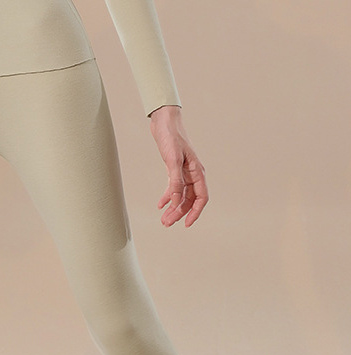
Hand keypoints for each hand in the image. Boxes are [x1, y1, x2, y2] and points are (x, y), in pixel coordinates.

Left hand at [148, 105, 208, 227]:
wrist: (164, 121)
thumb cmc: (171, 137)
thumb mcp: (172, 160)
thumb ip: (175, 182)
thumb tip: (177, 202)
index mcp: (197, 172)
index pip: (201, 197)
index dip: (195, 212)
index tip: (186, 224)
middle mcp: (193, 174)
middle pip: (189, 200)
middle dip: (179, 213)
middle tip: (166, 223)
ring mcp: (184, 172)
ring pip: (181, 196)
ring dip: (173, 208)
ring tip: (163, 219)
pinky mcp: (175, 169)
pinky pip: (174, 188)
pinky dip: (168, 197)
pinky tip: (160, 205)